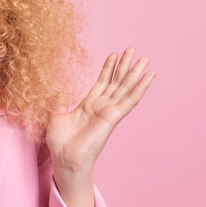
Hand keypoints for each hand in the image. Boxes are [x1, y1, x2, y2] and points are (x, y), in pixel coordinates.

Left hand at [45, 48, 154, 206]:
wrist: (65, 157)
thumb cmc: (60, 141)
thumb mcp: (56, 115)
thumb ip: (60, 101)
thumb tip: (59, 91)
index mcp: (89, 105)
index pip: (102, 82)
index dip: (108, 68)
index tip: (114, 54)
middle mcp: (101, 106)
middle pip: (117, 81)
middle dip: (125, 66)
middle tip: (134, 50)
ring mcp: (109, 111)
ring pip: (126, 88)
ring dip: (136, 73)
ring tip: (145, 58)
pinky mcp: (114, 117)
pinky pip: (130, 100)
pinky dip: (140, 88)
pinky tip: (149, 77)